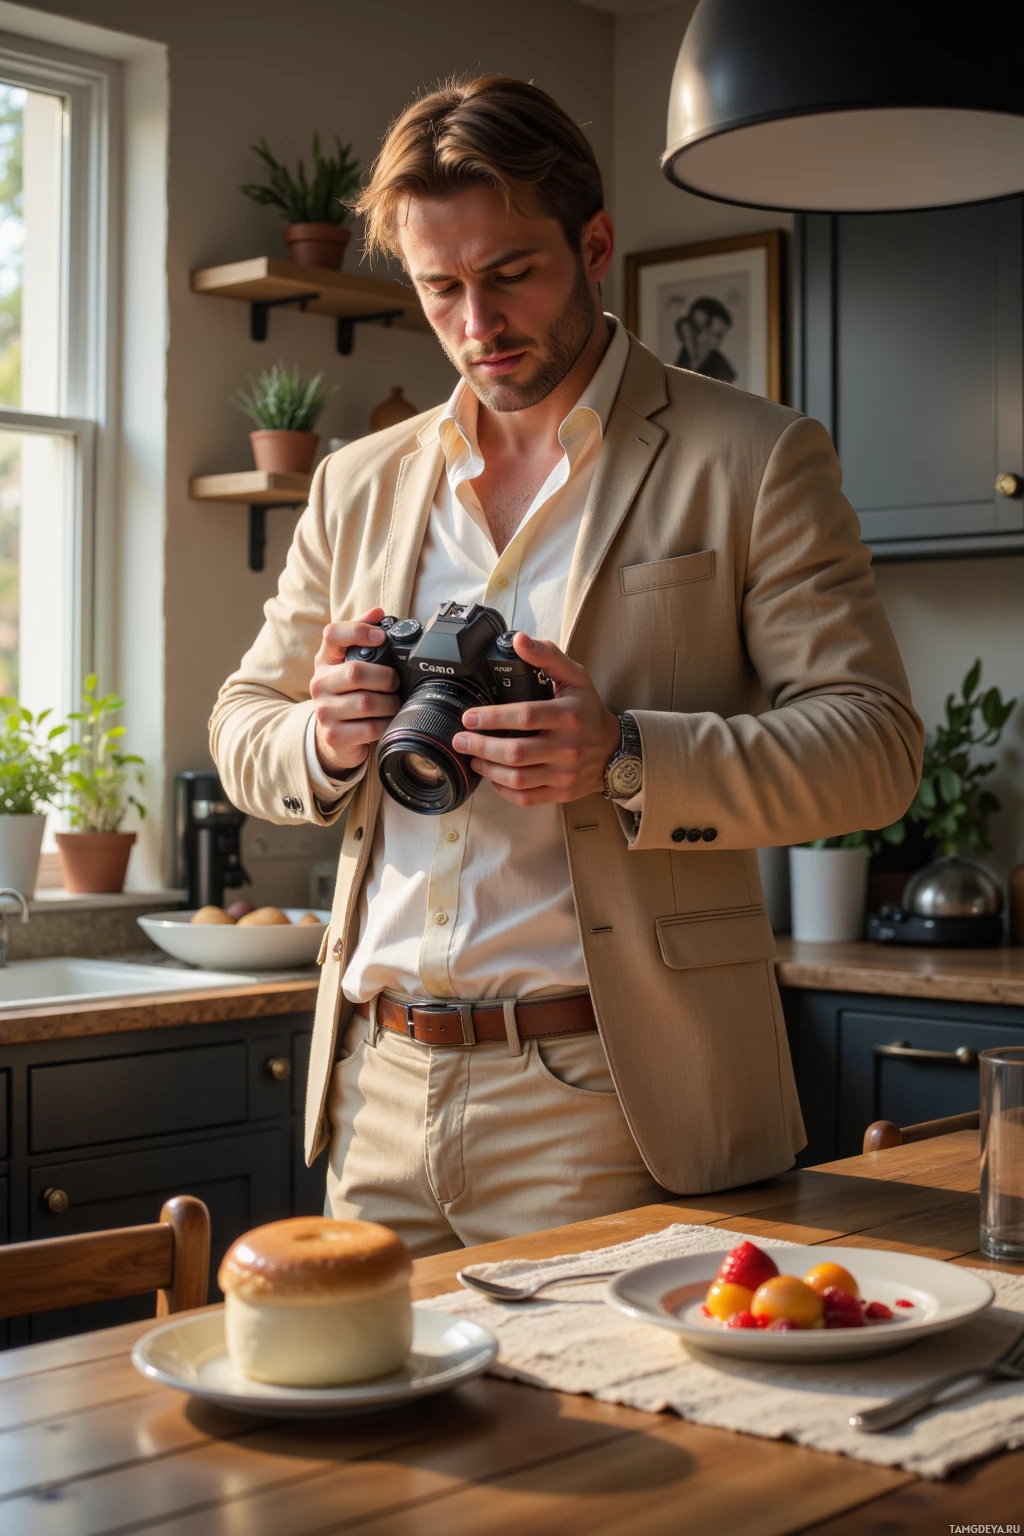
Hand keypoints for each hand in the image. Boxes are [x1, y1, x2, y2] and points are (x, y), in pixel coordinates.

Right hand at [310, 607, 399, 775]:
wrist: (333, 736)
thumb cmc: (347, 694)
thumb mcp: (349, 664)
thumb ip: (362, 636)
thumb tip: (378, 611)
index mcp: (325, 661)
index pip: (333, 635)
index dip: (359, 631)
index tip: (381, 637)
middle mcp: (320, 683)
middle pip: (356, 672)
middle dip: (386, 677)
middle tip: (395, 683)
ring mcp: (324, 711)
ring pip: (367, 702)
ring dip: (390, 703)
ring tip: (393, 703)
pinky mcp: (335, 735)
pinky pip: (370, 727)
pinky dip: (386, 724)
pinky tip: (387, 720)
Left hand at [452, 633, 619, 806]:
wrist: (615, 750)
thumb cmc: (588, 711)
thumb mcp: (575, 677)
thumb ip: (547, 656)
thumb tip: (518, 640)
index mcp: (568, 715)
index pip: (524, 716)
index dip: (492, 717)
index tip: (470, 717)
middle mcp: (567, 747)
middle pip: (516, 752)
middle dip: (481, 746)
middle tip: (461, 739)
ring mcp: (564, 773)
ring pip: (517, 778)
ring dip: (488, 769)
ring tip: (473, 756)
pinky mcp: (561, 792)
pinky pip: (526, 797)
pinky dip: (503, 790)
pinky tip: (492, 777)